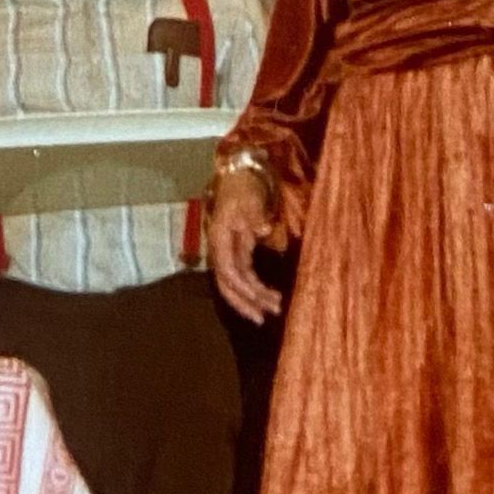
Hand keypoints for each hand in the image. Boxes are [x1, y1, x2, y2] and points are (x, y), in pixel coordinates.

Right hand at [208, 170, 282, 322]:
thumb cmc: (244, 187)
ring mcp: (228, 251)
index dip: (241, 288)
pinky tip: (269, 295)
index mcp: (220, 237)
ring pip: (236, 283)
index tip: (259, 300)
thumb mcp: (251, 197)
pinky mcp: (238, 251)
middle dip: (245, 302)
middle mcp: (220, 249)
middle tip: (264, 317)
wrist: (240, 176)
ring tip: (273, 308)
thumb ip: (256, 215)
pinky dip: (255, 288)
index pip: (227, 270)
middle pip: (228, 284)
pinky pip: (244, 276)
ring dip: (252, 298)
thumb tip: (264, 229)